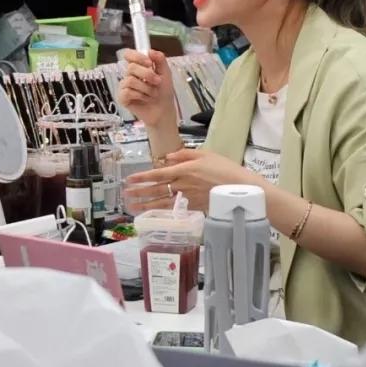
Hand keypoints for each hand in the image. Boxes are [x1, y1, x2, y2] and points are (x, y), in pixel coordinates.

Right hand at [117, 49, 175, 128]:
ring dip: (146, 88)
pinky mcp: (122, 98)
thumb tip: (150, 51)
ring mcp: (124, 86)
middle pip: (131, 67)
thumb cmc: (164, 92)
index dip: (137, 57)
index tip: (149, 63)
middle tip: (158, 82)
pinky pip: (127, 92)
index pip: (129, 55)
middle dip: (147, 75)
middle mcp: (129, 75)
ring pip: (130, 80)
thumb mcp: (165, 73)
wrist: (164, 110)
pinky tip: (144, 99)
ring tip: (153, 94)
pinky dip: (139, 96)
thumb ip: (160, 60)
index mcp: (138, 67)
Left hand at [123, 148, 255, 213]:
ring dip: (145, 204)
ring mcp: (187, 197)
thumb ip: (184, 154)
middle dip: (139, 192)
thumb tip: (167, 158)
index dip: (142, 177)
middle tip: (125, 195)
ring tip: (132, 206)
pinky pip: (173, 209)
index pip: (158, 174)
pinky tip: (153, 212)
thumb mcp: (205, 154)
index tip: (130, 179)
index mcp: (184, 170)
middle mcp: (182, 185)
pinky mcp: (193, 206)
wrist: (240, 189)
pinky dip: (161, 211)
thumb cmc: (225, 168)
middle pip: (156, 190)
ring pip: (162, 202)